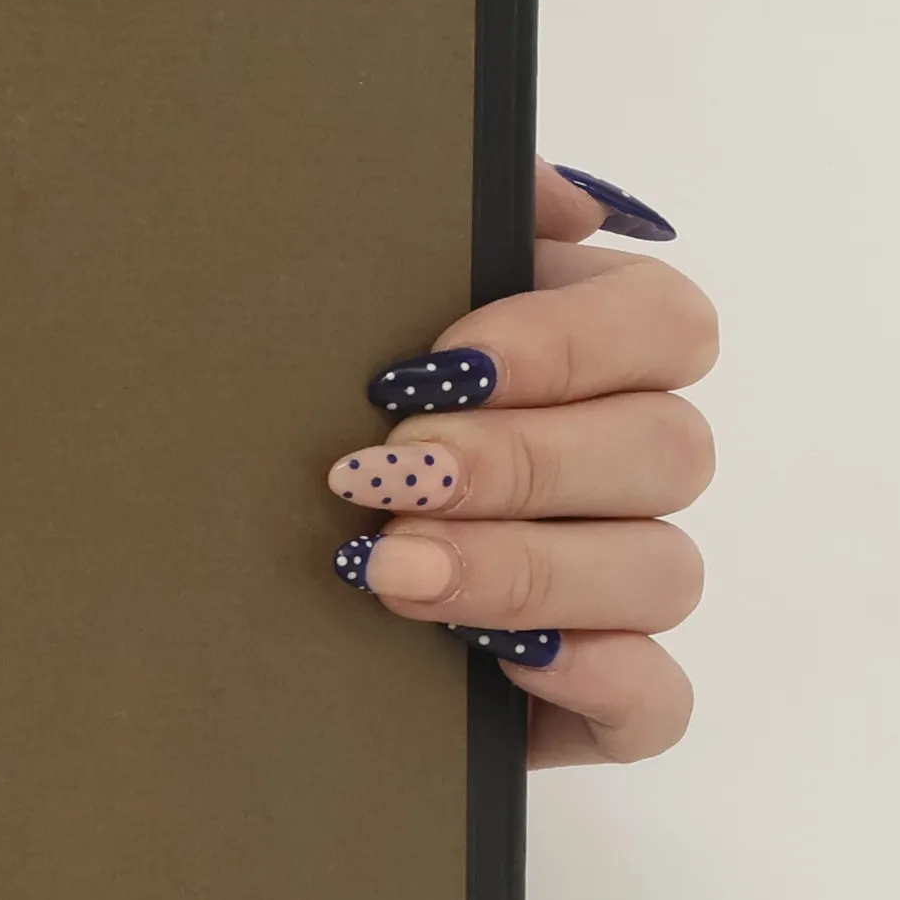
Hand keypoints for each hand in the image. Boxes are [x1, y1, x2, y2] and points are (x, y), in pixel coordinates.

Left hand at [327, 159, 714, 765]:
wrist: (231, 594)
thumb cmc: (307, 426)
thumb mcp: (347, 315)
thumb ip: (446, 231)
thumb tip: (560, 197)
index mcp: (589, 357)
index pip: (667, 324)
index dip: (569, 344)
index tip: (435, 368)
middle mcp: (623, 470)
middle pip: (668, 449)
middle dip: (521, 463)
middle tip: (388, 475)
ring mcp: (620, 592)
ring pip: (663, 572)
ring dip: (527, 568)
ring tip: (390, 571)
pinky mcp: (600, 702)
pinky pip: (659, 701)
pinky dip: (599, 680)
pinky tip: (500, 665)